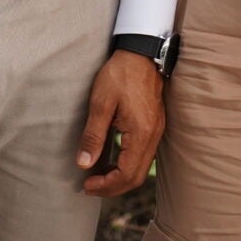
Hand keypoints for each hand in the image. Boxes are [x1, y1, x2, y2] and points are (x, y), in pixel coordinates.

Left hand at [76, 50, 164, 196]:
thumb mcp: (101, 103)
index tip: (86, 185)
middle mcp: (153, 136)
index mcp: (141, 133)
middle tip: (90, 186)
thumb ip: (93, 136)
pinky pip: (143, 156)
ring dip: (120, 178)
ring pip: (141, 168)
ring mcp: (157, 131)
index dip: (105, 185)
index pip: (126, 174)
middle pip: (136, 177)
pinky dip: (127, 166)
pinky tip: (112, 160)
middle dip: (112, 187)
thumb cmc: (120, 75)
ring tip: (98, 175)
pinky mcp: (155, 126)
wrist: (142, 53)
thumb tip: (83, 164)